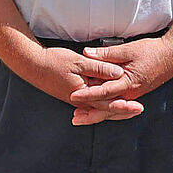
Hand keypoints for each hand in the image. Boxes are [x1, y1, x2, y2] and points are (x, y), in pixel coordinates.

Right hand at [11, 46, 146, 123]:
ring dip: (114, 108)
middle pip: (105, 109)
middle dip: (123, 111)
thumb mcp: (80, 61)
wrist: (33, 65)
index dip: (125, 106)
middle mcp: (80, 100)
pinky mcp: (73, 94)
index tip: (139, 107)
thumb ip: (100, 68)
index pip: (108, 104)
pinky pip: (92, 102)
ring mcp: (76, 99)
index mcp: (83, 94)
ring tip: (129, 108)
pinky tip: (109, 101)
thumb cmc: (55, 62)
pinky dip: (103, 103)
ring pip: (99, 106)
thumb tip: (119, 74)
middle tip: (139, 111)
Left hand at [68, 33, 172, 123]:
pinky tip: (98, 108)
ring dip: (97, 113)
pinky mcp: (135, 93)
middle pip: (107, 107)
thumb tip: (87, 53)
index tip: (73, 96)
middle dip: (90, 114)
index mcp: (128, 83)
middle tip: (74, 118)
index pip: (104, 91)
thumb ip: (107, 54)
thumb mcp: (129, 50)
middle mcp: (131, 93)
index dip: (88, 94)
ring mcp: (134, 94)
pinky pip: (118, 103)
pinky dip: (107, 107)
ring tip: (82, 117)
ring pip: (113, 108)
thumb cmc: (153, 51)